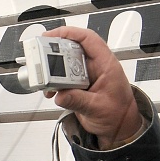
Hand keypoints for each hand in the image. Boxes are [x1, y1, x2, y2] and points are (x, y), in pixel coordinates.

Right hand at [42, 27, 142, 148]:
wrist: (119, 127)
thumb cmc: (118, 114)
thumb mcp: (98, 108)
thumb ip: (78, 100)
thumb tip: (61, 94)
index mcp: (106, 64)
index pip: (88, 39)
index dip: (69, 33)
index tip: (51, 36)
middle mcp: (94, 66)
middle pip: (71, 49)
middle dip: (53, 51)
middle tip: (40, 57)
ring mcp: (84, 75)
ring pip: (64, 63)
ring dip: (51, 70)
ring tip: (43, 77)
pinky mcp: (77, 84)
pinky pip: (61, 77)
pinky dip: (52, 82)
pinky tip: (50, 90)